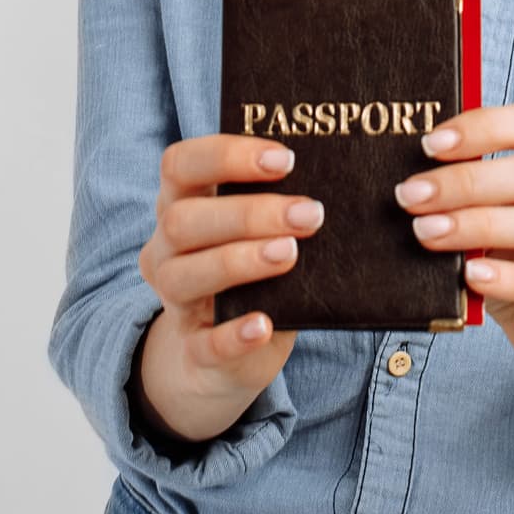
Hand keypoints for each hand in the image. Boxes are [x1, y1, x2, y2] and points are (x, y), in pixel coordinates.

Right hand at [132, 132, 322, 444]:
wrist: (222, 358)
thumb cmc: (253, 275)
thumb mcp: (258, 235)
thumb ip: (281, 209)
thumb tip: (347, 188)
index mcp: (180, 205)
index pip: (180, 164)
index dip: (225, 156)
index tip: (285, 159)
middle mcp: (166, 250)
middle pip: (182, 220)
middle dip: (248, 213)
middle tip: (310, 214)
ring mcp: (175, 303)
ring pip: (183, 277)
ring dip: (239, 261)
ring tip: (290, 254)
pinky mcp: (194, 352)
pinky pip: (202, 344)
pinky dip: (233, 334)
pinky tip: (264, 325)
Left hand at [396, 101, 513, 380]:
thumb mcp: (499, 218)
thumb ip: (474, 194)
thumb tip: (414, 178)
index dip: (483, 128)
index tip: (428, 145)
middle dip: (467, 180)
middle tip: (411, 195)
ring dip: (479, 224)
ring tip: (427, 232)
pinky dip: (510, 278)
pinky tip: (471, 276)